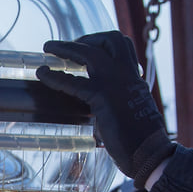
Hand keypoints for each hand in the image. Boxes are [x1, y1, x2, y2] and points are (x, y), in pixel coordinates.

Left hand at [36, 31, 174, 187]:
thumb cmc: (142, 141)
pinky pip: (73, 82)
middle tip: (67, 46)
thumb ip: (118, 105)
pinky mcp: (102, 97)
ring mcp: (115, 83)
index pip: (123, 46)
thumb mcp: (133, 113)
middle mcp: (128, 75)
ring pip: (89, 53)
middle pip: (110, 39)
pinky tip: (42, 74)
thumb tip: (101, 116)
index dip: (103, 42)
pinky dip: (54, 76)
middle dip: (87, 38)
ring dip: (65, 47)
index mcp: (135, 79)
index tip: (87, 47)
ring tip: (48, 47)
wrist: (150, 153)